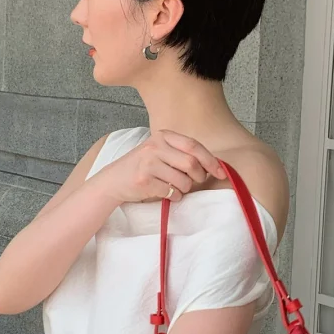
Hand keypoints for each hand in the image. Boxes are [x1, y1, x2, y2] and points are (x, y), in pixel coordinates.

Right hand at [93, 128, 225, 204]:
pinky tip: (168, 194)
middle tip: (196, 181)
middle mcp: (154, 147)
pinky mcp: (144, 181)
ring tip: (177, 188)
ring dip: (185, 188)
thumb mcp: (159, 151)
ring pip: (183, 180)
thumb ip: (180, 153)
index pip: (194, 145)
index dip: (210, 160)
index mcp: (162, 136)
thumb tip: (212, 164)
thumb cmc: (142, 167)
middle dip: (199, 176)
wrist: (113, 181)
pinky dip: (175, 197)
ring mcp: (148, 164)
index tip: (220, 171)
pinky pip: (171, 192)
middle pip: (191, 163)